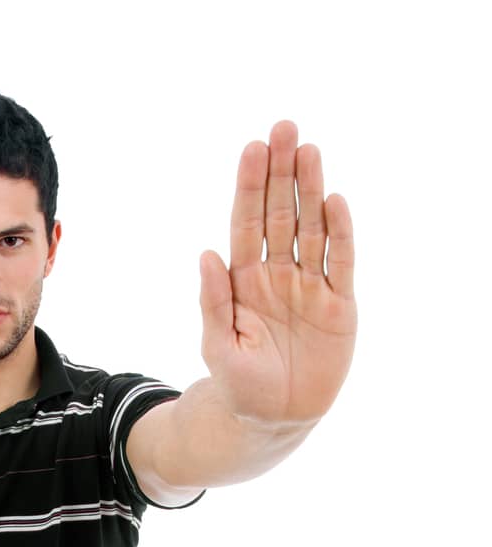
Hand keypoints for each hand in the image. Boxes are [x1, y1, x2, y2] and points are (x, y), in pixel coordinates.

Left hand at [198, 120, 356, 427]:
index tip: (252, 148)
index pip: (247, 222)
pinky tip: (335, 201)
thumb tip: (206, 253)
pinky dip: (339, 233)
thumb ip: (213, 302)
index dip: (250, 186)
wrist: (274, 418)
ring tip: (309, 150)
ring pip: (311, 228)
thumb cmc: (240, 384)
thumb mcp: (219, 345)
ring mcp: (309, 286)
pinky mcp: (339, 304)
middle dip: (281, 172)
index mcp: (244, 280)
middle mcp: (277, 274)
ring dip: (311, 189)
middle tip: (284, 128)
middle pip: (281, 213)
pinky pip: (340, 262)